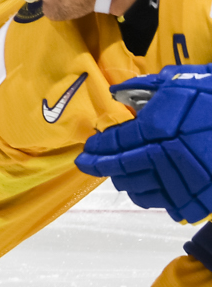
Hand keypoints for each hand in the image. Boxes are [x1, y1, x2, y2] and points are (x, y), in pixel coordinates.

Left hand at [76, 67, 211, 223]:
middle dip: (100, 167)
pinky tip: (147, 185)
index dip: (97, 148)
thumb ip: (146, 88)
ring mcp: (182, 181)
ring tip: (119, 173)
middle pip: (120, 170)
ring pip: (138, 190)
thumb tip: (118, 93)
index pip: (115, 143)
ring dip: (124, 181)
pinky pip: (163, 203)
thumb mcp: (181, 82)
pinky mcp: (198, 199)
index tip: (88, 149)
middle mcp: (164, 158)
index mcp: (157, 130)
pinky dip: (150, 194)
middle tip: (90, 164)